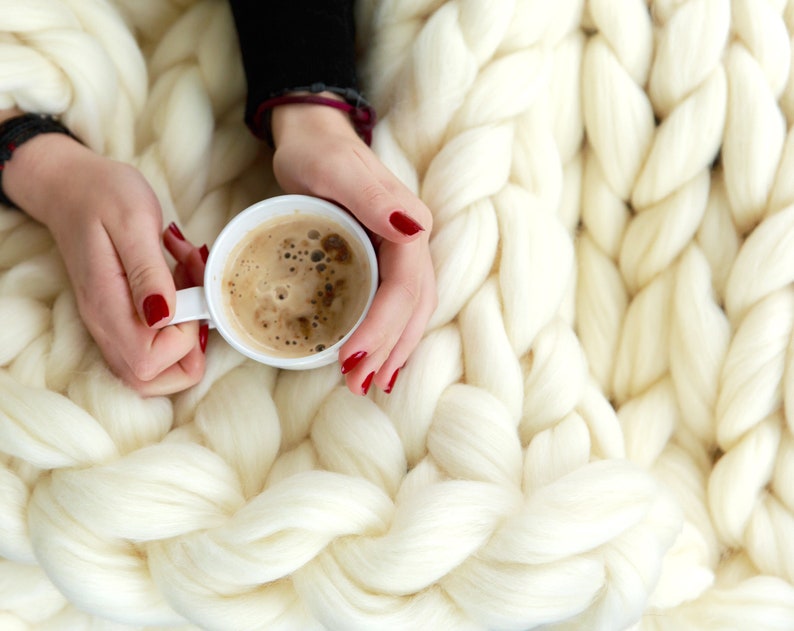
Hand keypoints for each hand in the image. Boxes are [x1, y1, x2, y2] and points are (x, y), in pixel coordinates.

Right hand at [1, 115, 206, 395]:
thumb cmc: (103, 196)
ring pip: (156, 367)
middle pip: (153, 380)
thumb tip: (164, 319)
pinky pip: (153, 341)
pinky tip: (181, 280)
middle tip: (195, 295)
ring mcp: (110, 324)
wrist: (70, 183)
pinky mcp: (120, 316)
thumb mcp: (134, 223)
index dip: (182, 340)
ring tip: (189, 281)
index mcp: (107, 308)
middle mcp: (105, 326)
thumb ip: (149, 274)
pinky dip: (179, 319)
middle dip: (191, 347)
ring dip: (188, 331)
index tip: (189, 297)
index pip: (149, 364)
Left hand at [271, 96, 436, 394]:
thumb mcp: (339, 170)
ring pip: (408, 312)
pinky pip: (394, 304)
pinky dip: (388, 335)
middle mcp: (411, 244)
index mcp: (408, 226)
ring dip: (391, 350)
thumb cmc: (319, 152)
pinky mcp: (383, 259)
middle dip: (388, 351)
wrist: (314, 136)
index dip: (381, 330)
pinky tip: (376, 356)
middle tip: (359, 385)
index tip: (350, 360)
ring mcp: (400, 253)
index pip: (403, 290)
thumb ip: (375, 198)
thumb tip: (413, 229)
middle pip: (411, 309)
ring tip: (368, 384)